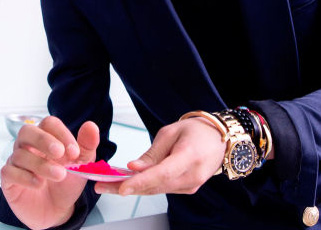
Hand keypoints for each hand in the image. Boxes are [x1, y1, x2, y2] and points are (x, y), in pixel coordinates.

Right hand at [0, 116, 98, 229]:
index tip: (75, 152)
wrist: (58, 209)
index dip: (62, 134)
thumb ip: (87, 144)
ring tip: (59, 175)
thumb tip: (91, 126)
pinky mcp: (9, 179)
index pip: (49, 123)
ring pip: (20, 154)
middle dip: (43, 140)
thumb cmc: (68, 181)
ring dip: (41, 164)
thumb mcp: (82, 163)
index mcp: (47, 136)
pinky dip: (25, 177)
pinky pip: (9, 172)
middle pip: (27, 131)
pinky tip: (39, 183)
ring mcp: (17, 161)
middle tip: (59, 153)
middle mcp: (28, 145)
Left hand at [94, 117, 225, 195]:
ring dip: (134, 187)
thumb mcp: (171, 132)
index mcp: (190, 156)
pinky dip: (147, 185)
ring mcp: (191, 185)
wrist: (218, 139)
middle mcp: (192, 176)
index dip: (141, 182)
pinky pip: (163, 188)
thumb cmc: (196, 130)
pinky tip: (131, 181)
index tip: (121, 187)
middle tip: (102, 184)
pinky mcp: (187, 189)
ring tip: (110, 183)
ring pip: (157, 189)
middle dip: (127, 186)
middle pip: (156, 185)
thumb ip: (152, 152)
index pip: (162, 173)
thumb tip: (134, 167)